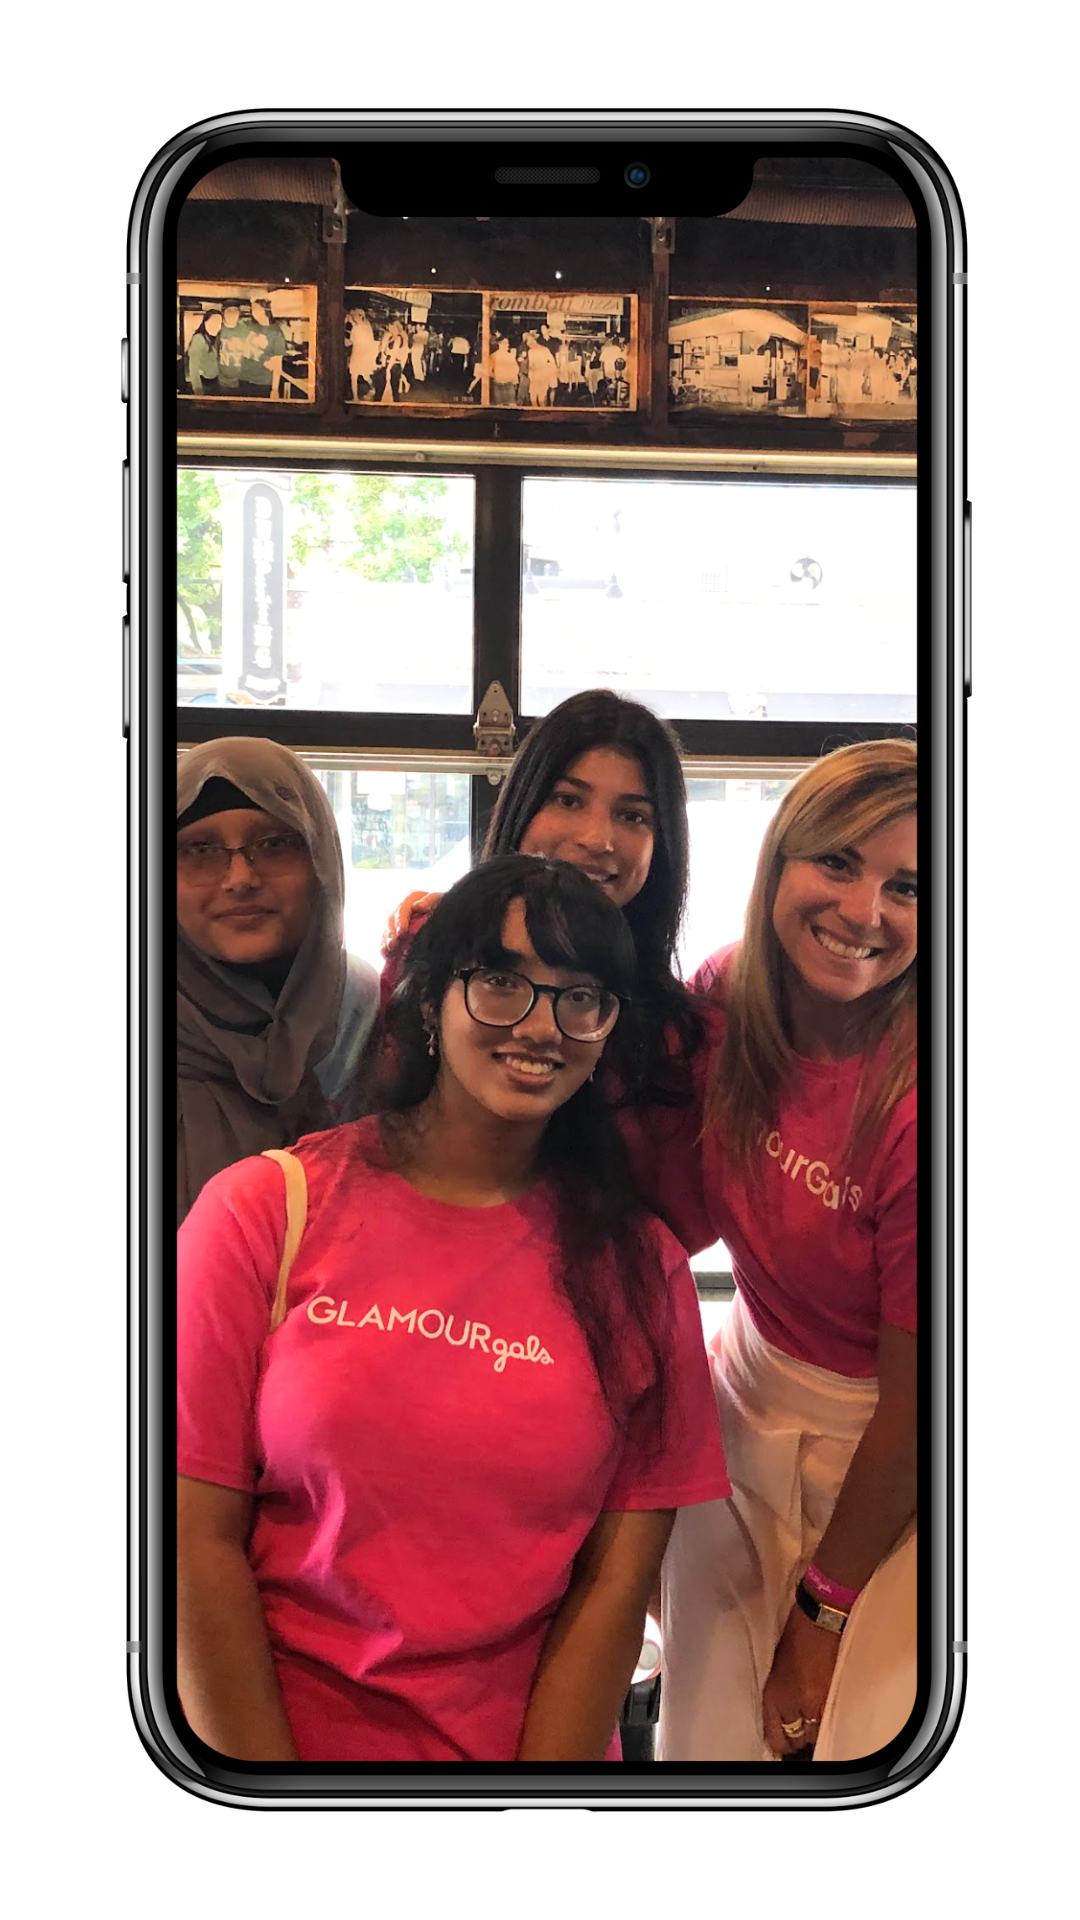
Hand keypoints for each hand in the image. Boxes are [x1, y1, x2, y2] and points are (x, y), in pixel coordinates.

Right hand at [379, 892, 441, 957]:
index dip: (401, 921)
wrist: (446, 914)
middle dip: (391, 933)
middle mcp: (402, 904)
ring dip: (386, 939)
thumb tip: (417, 906)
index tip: (402, 933)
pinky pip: (386, 935)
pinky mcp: (395, 926)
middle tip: (393, 945)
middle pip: (391, 918)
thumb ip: (431, 900)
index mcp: (412, 896)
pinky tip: (385, 953)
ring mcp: (397, 915)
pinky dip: (384, 944)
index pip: (402, 908)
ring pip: (387, 927)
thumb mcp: (440, 900)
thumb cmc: (444, 906)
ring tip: (388, 951)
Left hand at [761, 1603, 840, 1755]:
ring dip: (812, 1732)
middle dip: (796, 1738)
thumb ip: (778, 1696)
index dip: (778, 1744)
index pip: (773, 1736)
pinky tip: (824, 1716)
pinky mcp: (832, 1698)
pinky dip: (826, 1722)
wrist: (819, 1620)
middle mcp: (791, 1704)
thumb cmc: (794, 1637)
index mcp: (772, 1694)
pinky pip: (828, 1723)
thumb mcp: (776, 1669)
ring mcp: (813, 1703)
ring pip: (813, 1735)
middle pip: (795, 1739)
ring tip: (813, 1723)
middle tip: (798, 1733)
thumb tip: (782, 1717)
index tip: (780, 1744)